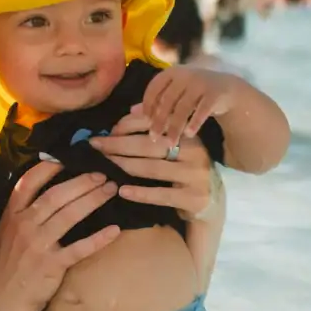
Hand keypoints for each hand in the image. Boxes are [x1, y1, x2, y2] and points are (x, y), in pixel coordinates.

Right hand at [0, 161, 119, 310]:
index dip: (48, 168)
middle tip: (102, 174)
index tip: (66, 159)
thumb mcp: (0, 236)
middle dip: (81, 182)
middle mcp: (24, 226)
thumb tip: (32, 193)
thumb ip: (14, 215)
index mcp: (11, 216)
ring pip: (70, 215)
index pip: (28, 183)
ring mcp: (38, 245)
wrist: (4, 302)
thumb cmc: (4, 268)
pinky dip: (99, 238)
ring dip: (93, 200)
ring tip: (111, 190)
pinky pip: (80, 248)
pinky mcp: (53, 265)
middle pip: (56, 195)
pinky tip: (115, 230)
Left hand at [90, 110, 216, 217]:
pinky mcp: (193, 197)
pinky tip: (122, 190)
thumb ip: (158, 127)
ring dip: (124, 165)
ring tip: (104, 163)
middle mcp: (194, 151)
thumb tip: (132, 109)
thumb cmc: (188, 168)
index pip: (154, 123)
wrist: (214, 200)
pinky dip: (139, 193)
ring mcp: (194, 175)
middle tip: (96, 145)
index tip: (108, 131)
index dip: (127, 125)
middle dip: (118, 144)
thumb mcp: (179, 145)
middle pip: (148, 144)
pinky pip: (160, 194)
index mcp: (188, 133)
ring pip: (151, 168)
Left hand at [140, 66, 235, 143]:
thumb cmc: (192, 91)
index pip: (154, 87)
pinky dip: (195, 122)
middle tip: (153, 138)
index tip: (145, 121)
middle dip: (159, 120)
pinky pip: (203, 109)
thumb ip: (155, 101)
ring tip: (170, 142)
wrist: (224, 87)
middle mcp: (185, 75)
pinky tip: (189, 134)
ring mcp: (201, 82)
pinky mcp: (215, 92)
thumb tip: (132, 112)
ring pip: (184, 107)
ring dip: (175, 126)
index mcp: (171, 73)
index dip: (148, 104)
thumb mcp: (173, 93)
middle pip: (168, 99)